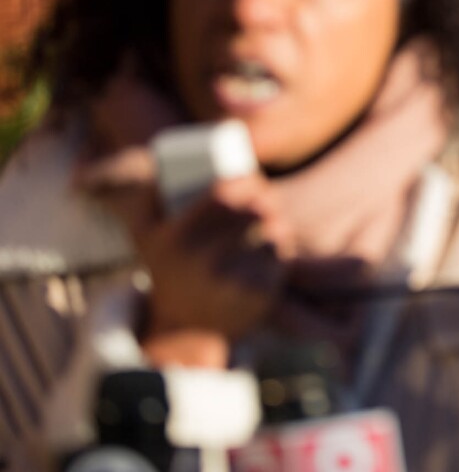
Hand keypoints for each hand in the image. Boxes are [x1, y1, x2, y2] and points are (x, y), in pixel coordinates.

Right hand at [136, 175, 291, 357]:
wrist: (184, 328)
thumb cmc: (168, 268)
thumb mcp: (144, 236)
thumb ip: (144, 198)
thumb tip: (158, 163)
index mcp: (176, 240)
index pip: (223, 196)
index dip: (246, 181)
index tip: (252, 179)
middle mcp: (203, 262)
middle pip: (253, 211)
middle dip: (266, 199)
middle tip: (266, 198)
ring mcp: (232, 281)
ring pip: (272, 232)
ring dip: (276, 223)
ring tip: (272, 221)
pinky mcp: (257, 296)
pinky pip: (280, 259)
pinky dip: (281, 248)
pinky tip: (275, 245)